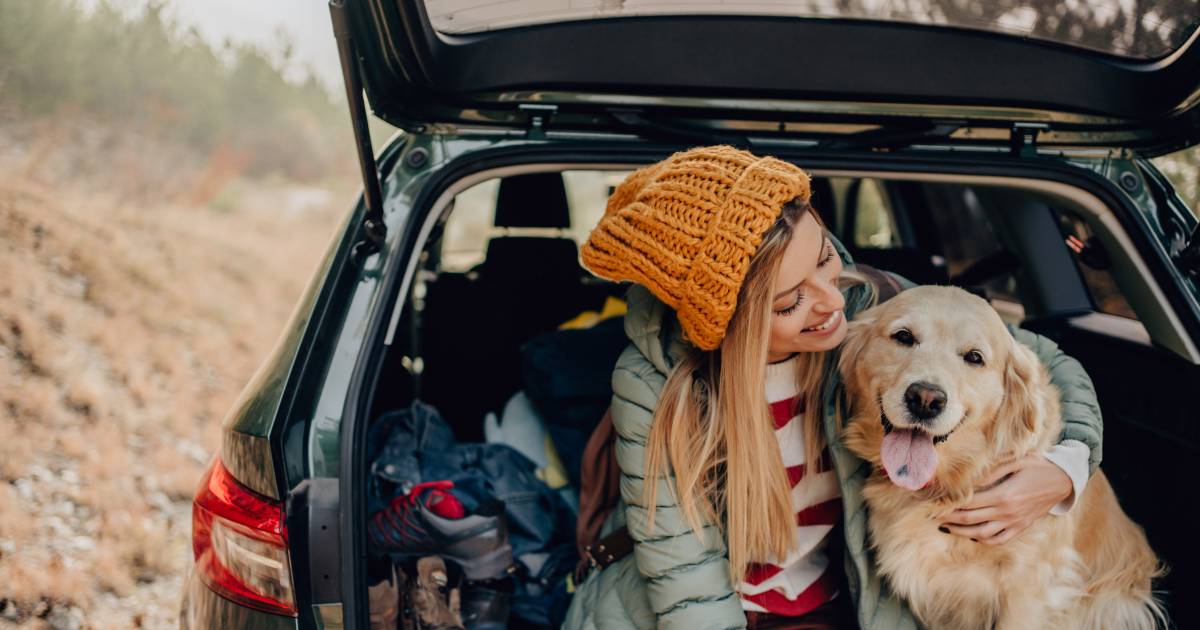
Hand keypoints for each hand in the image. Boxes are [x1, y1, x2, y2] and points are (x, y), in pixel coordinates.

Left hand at [939, 454, 1071, 545]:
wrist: (1064, 480)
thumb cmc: (1037, 466)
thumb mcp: (1015, 461)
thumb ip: (990, 470)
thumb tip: (968, 479)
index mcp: (1004, 495)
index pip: (969, 503)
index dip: (950, 504)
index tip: (935, 501)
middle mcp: (1008, 512)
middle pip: (971, 520)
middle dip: (949, 518)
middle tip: (932, 515)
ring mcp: (1015, 523)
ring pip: (982, 534)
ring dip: (961, 532)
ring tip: (946, 526)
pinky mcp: (1021, 527)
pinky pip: (999, 539)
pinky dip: (983, 539)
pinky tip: (971, 534)